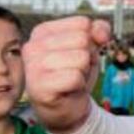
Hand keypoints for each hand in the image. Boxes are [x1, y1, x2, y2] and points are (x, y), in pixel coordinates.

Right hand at [23, 17, 111, 133]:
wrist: (67, 109)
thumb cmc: (75, 75)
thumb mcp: (90, 48)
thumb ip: (98, 31)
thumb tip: (101, 33)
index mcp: (42, 32)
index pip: (82, 23)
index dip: (90, 41)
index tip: (77, 56)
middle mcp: (32, 46)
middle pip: (82, 39)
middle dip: (87, 57)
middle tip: (75, 71)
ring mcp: (33, 67)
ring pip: (80, 58)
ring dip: (83, 72)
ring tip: (71, 80)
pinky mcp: (38, 87)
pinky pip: (75, 77)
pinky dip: (79, 85)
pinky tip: (68, 90)